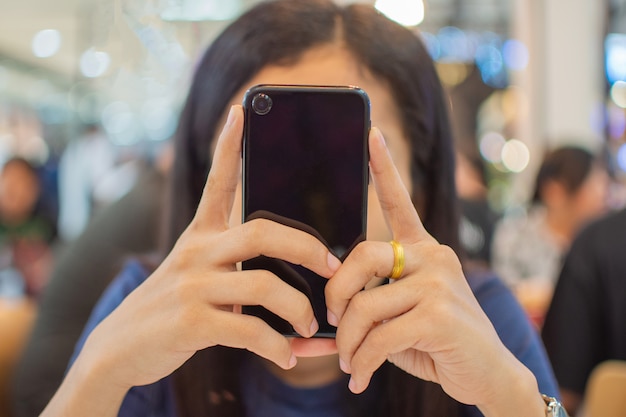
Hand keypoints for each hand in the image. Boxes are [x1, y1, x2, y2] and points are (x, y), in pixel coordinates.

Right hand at [80, 105, 340, 389]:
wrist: (118, 348)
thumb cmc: (172, 308)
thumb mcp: (197, 275)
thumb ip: (238, 271)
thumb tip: (295, 283)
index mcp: (200, 236)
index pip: (217, 184)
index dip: (228, 147)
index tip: (239, 111)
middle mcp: (196, 252)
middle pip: (263, 233)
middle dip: (307, 248)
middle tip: (333, 267)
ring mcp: (192, 285)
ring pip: (264, 286)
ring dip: (298, 310)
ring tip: (310, 326)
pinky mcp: (190, 322)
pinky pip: (249, 331)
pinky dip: (276, 347)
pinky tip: (286, 356)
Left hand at [325, 128, 540, 412]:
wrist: (486, 374)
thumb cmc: (436, 341)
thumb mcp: (403, 313)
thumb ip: (375, 297)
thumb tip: (330, 304)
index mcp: (424, 250)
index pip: (401, 202)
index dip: (384, 167)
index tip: (369, 133)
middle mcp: (434, 256)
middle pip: (362, 255)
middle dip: (336, 292)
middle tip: (332, 319)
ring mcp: (440, 282)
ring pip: (365, 304)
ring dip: (348, 340)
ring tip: (349, 360)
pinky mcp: (440, 314)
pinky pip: (379, 336)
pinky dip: (362, 361)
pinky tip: (360, 376)